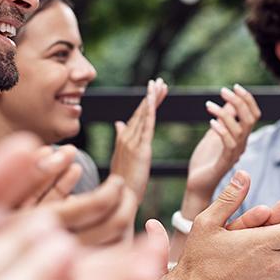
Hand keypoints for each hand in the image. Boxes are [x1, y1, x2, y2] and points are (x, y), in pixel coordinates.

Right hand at [109, 78, 167, 202]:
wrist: (121, 198)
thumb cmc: (123, 181)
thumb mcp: (121, 157)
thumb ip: (121, 137)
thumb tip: (119, 122)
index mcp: (124, 138)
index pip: (137, 115)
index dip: (146, 102)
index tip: (154, 90)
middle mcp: (126, 137)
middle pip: (141, 112)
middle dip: (151, 96)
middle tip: (160, 81)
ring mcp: (132, 143)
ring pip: (144, 116)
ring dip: (153, 99)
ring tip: (161, 86)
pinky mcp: (140, 150)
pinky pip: (146, 127)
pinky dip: (150, 112)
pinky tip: (154, 101)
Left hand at [184, 84, 260, 205]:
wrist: (197, 183)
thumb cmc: (205, 159)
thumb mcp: (214, 133)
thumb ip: (224, 119)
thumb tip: (229, 100)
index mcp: (240, 136)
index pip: (253, 115)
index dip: (247, 100)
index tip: (235, 86)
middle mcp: (241, 144)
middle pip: (250, 119)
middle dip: (239, 102)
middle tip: (223, 90)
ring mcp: (234, 154)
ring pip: (240, 130)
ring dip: (225, 114)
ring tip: (208, 105)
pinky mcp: (224, 163)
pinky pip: (228, 145)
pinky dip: (222, 131)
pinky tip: (211, 123)